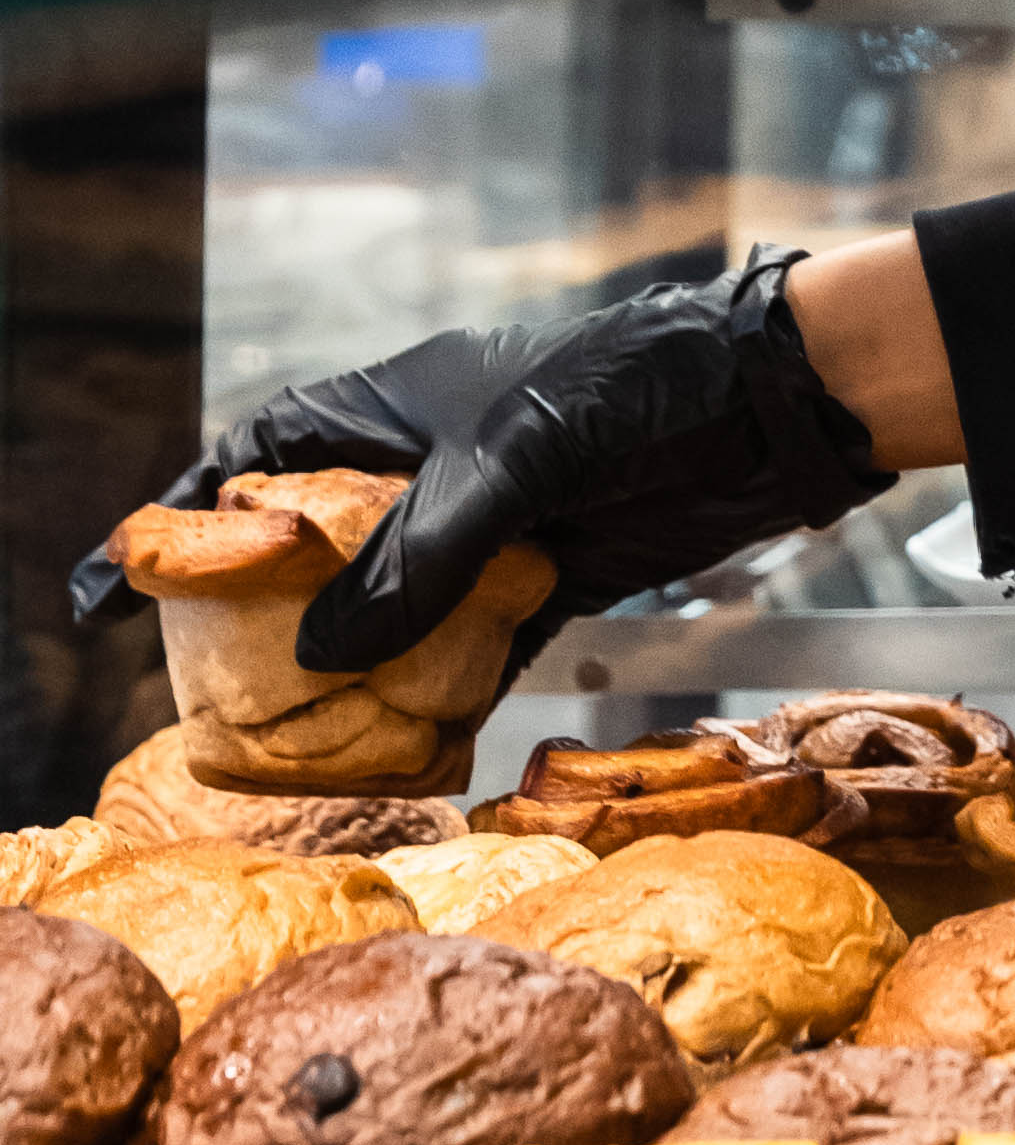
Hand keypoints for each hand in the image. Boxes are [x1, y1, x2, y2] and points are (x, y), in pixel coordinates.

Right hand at [68, 258, 902, 673]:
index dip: (182, 517)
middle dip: (248, 617)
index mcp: (397, 407)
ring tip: (279, 744)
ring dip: (339, 674)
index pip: (258, 458)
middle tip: (190, 692)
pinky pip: (465, 652)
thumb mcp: (520, 453)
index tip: (110, 589)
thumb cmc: (643, 388)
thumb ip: (424, 548)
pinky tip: (394, 755)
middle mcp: (431, 469)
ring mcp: (488, 530)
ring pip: (384, 611)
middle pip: (308, 549)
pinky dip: (430, 701)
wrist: (775, 406)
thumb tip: (327, 652)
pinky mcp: (549, 582)